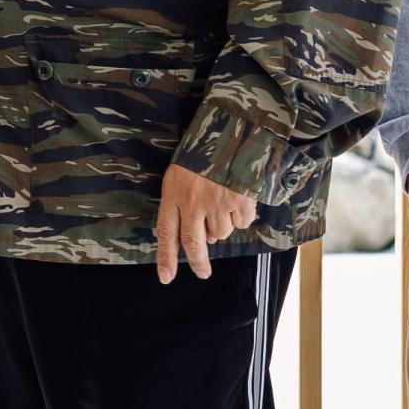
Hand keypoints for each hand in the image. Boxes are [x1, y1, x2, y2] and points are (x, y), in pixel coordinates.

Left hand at [154, 164, 257, 283]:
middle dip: (198, 262)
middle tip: (203, 273)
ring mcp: (216, 203)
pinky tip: (239, 197)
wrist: (229, 130)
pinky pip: (242, 223)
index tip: (166, 277)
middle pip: (194, 243)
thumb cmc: (202, 153)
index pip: (166, 233)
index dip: (166, 257)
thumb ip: (184, 204)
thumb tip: (205, 237)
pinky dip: (242, 216)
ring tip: (223, 201)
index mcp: (174, 194)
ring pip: (221, 234)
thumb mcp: (181, 174)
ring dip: (223, 226)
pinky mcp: (239, 200)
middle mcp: (193, 203)